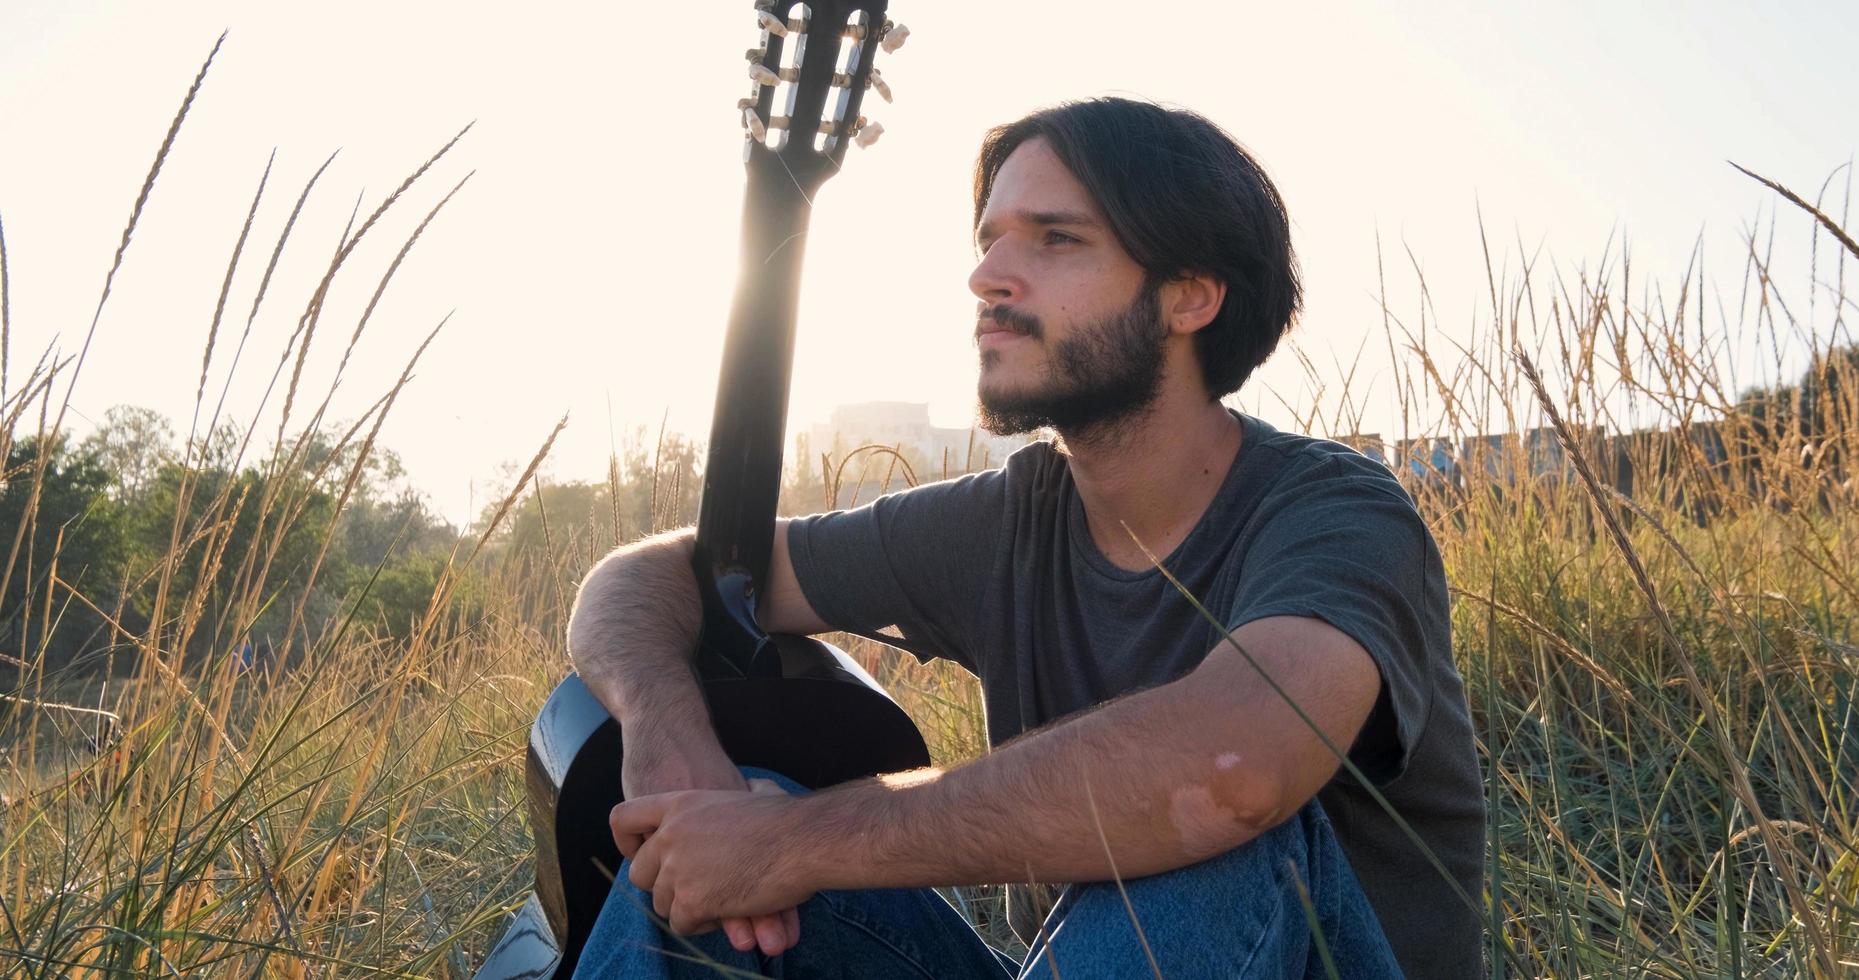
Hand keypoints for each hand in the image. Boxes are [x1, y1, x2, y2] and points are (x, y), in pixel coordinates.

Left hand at [612, 782, 817, 939]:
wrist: (804, 841)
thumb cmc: (788, 818)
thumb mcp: (756, 791)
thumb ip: (741, 791)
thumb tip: (753, 788)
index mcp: (679, 803)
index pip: (623, 819)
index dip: (630, 841)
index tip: (646, 855)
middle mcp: (670, 835)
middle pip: (638, 873)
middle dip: (664, 886)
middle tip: (694, 888)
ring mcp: (678, 869)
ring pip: (661, 904)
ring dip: (687, 907)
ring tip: (717, 902)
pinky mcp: (692, 901)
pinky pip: (682, 924)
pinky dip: (703, 924)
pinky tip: (727, 912)